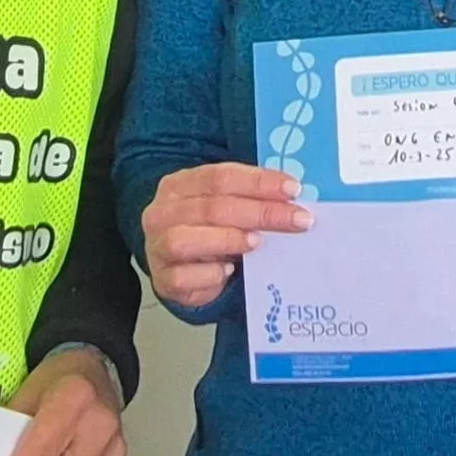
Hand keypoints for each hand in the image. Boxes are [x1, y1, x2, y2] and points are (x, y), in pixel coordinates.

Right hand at [141, 162, 312, 308]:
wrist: (178, 267)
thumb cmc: (208, 230)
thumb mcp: (224, 207)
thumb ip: (249, 200)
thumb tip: (293, 200)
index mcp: (179, 184)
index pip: (220, 176)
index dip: (258, 182)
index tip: (293, 189)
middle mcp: (163, 212)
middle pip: (212, 207)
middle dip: (260, 212)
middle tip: (297, 219)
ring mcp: (157, 246)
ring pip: (186, 240)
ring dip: (228, 239)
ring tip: (259, 242)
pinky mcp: (162, 279)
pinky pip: (182, 277)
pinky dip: (208, 274)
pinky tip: (228, 272)